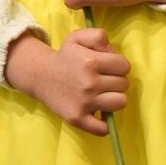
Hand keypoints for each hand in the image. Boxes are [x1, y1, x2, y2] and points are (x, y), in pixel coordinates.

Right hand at [5, 28, 129, 135]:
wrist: (41, 76)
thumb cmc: (65, 56)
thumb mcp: (79, 37)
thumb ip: (99, 36)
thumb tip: (112, 52)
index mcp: (91, 62)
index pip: (125, 66)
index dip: (119, 65)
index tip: (109, 67)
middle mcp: (89, 83)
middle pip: (124, 84)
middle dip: (116, 80)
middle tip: (104, 80)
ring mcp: (84, 103)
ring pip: (120, 103)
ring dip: (114, 98)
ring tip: (103, 94)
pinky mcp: (77, 118)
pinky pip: (102, 128)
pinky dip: (104, 124)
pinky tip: (99, 113)